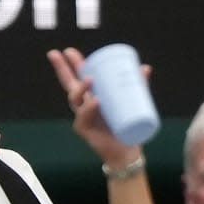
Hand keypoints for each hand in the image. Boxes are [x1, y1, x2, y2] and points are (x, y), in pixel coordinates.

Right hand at [47, 47, 146, 167]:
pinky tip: (95, 102)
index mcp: (92, 96)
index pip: (79, 77)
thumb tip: (145, 67)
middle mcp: (83, 105)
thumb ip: (138, 86)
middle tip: (58, 54)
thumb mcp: (132, 103)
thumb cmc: (125, 127)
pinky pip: (83, 117)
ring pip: (75, 99)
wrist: (125, 152)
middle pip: (68, 84)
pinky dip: (89, 108)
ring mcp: (82, 116)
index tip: (68, 51)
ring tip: (90, 80)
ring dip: (81, 88)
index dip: (73, 65)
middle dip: (61, 68)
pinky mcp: (84, 129)